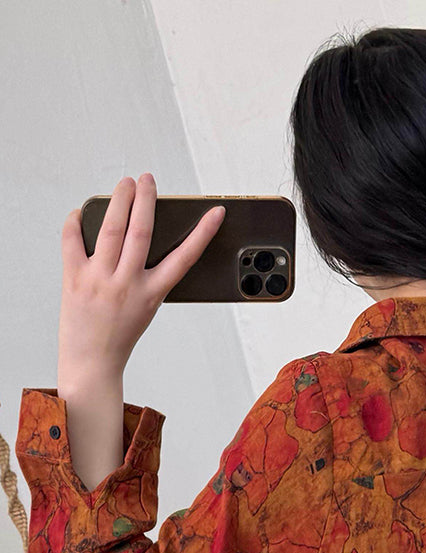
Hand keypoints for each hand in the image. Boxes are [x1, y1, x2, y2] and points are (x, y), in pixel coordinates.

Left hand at [58, 173, 224, 387]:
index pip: (184, 258)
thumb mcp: (146, 307)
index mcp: (152, 293)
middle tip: (147, 180)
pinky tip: (82, 211)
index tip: (215, 213)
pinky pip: (73, 240)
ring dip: (119, 200)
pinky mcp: (75, 278)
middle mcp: (127, 283)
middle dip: (146, 199)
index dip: (203, 233)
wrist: (92, 361)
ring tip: (124, 184)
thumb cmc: (120, 336)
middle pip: (141, 230)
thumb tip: (138, 236)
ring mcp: (100, 279)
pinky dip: (76, 221)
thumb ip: (146, 276)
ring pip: (111, 228)